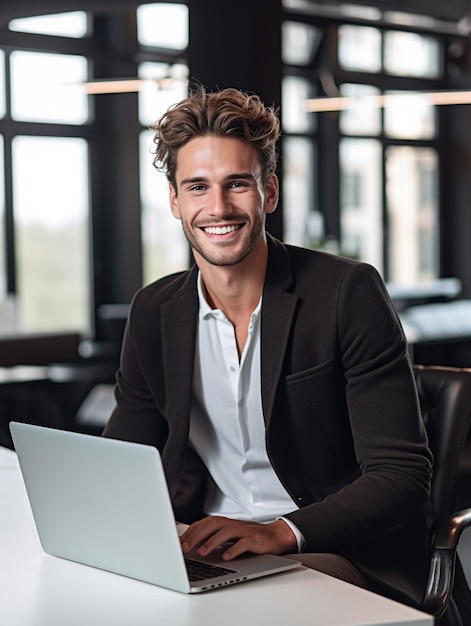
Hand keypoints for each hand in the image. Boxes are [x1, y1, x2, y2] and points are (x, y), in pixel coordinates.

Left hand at [180, 516, 296, 560]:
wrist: (275, 536)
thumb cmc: (248, 537)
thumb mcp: (229, 536)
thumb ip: (213, 538)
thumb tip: (190, 546)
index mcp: (224, 522)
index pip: (203, 523)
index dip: (190, 532)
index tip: (178, 543)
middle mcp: (232, 524)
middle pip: (212, 525)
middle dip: (197, 536)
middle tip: (185, 548)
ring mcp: (244, 531)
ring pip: (226, 532)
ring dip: (212, 541)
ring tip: (202, 553)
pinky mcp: (255, 539)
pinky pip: (243, 543)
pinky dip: (233, 549)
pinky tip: (225, 557)